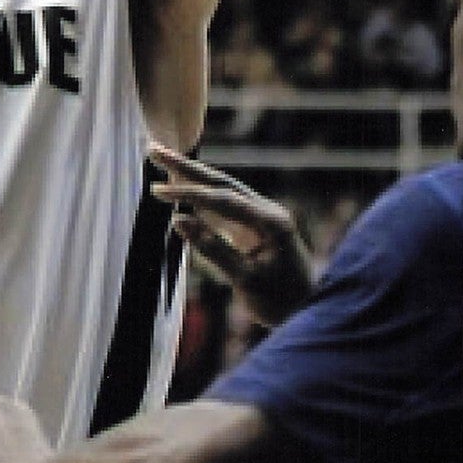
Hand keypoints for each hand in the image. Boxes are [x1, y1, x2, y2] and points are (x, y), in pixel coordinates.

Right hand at [149, 145, 313, 326]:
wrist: (309, 312)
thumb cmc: (279, 301)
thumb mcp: (246, 281)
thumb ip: (213, 250)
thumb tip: (178, 221)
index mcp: (270, 222)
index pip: (222, 199)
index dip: (188, 193)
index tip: (156, 191)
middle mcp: (267, 211)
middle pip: (221, 182)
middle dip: (187, 167)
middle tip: (154, 150)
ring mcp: (261, 217)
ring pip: (222, 189)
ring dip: (192, 175)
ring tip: (162, 160)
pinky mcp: (254, 227)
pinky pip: (224, 205)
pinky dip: (201, 194)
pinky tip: (183, 186)